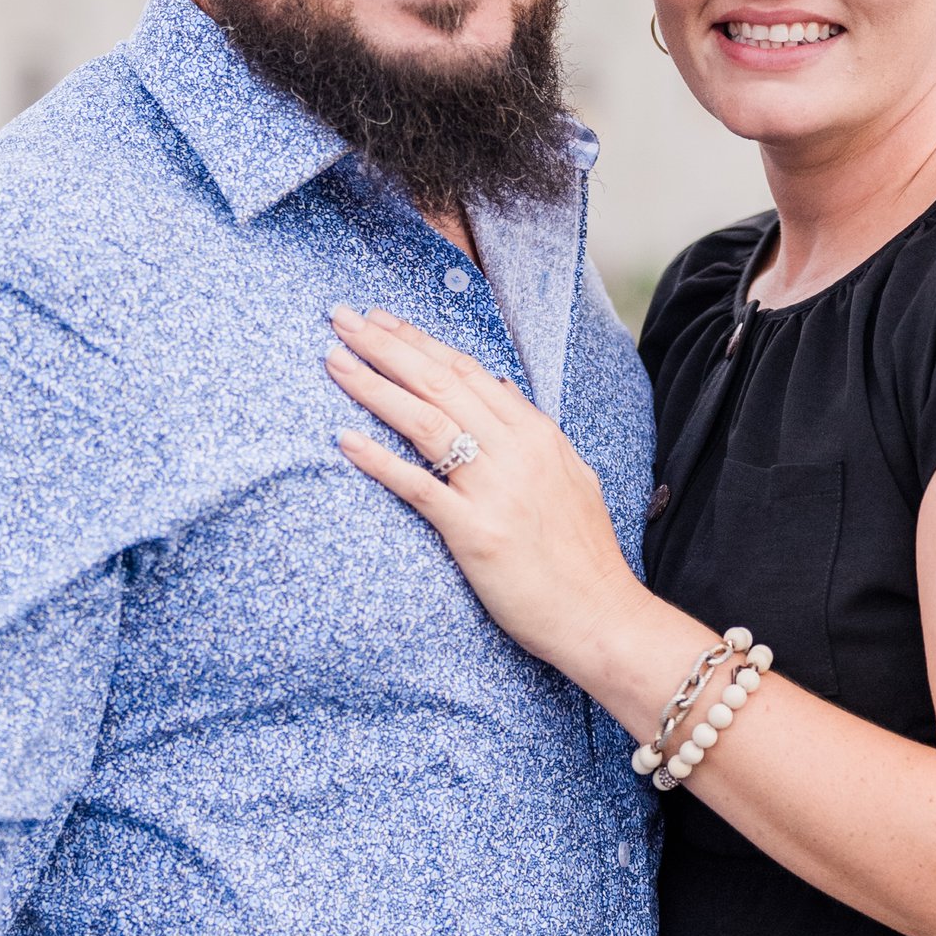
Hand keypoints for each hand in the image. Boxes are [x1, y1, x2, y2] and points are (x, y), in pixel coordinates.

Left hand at [326, 307, 641, 680]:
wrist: (602, 617)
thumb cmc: (583, 555)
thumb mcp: (571, 475)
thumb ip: (533, 429)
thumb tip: (498, 383)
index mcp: (538, 434)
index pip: (467, 371)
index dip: (419, 341)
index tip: (380, 320)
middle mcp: (517, 452)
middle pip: (439, 383)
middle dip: (385, 346)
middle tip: (341, 319)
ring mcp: (496, 490)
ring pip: (425, 421)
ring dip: (374, 386)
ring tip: (333, 361)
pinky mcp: (475, 533)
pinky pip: (418, 487)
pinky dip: (379, 460)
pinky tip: (344, 439)